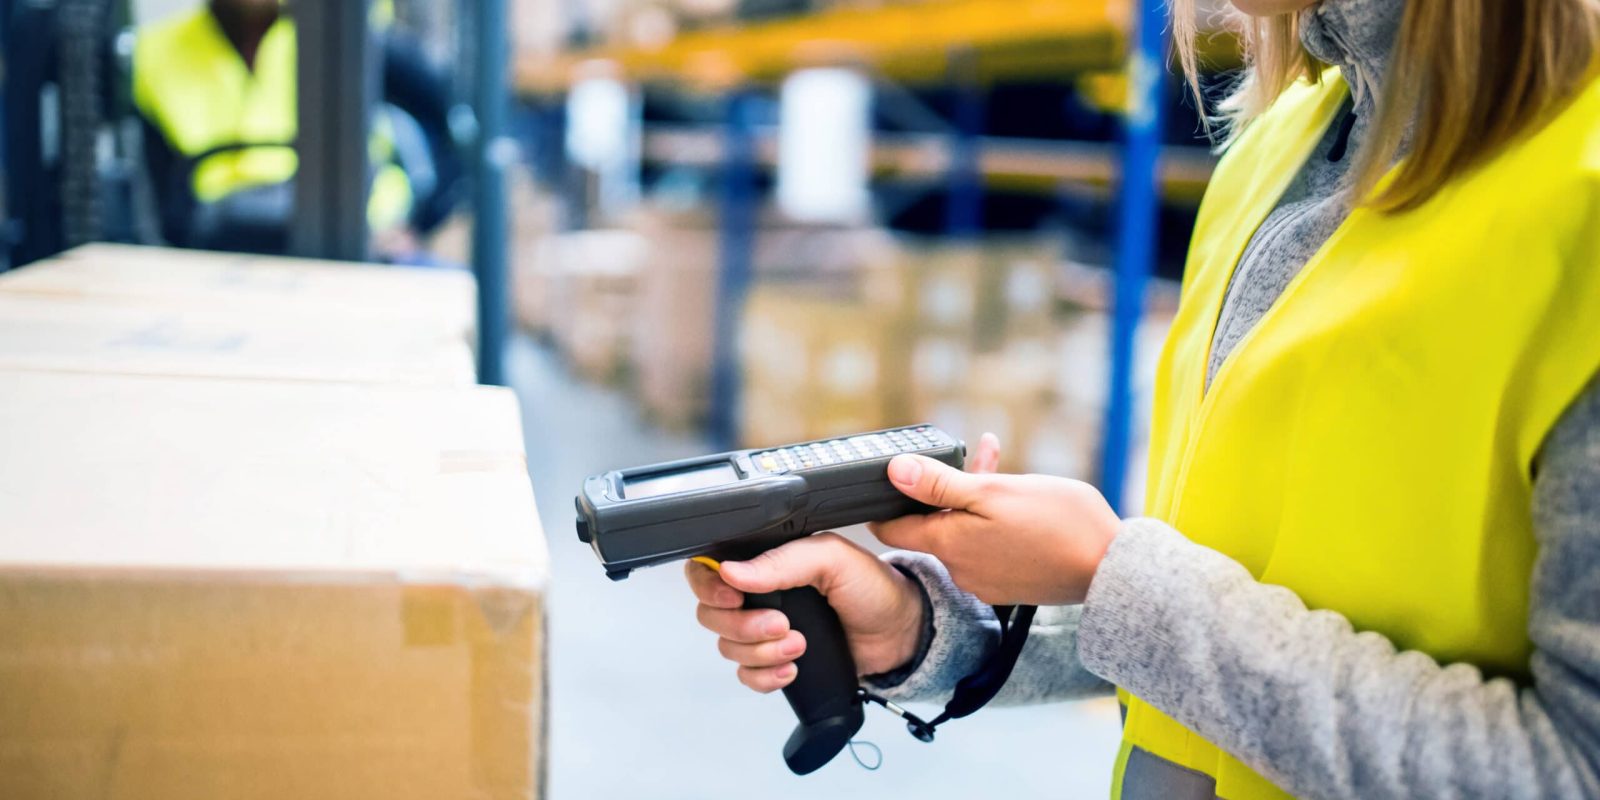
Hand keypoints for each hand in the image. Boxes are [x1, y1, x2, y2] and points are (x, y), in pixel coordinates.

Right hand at [683, 433, 1005, 693]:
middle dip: (743, 625)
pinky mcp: (775, 661)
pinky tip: (791, 670)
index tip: (732, 598)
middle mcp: (758, 593)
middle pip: (712, 614)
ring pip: (728, 647)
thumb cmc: (872, 587)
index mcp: (766, 561)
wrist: (901, 633)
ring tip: (798, 646)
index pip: (709, 569)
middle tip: (782, 626)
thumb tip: (733, 571)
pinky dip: (764, 676)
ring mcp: (764, 629)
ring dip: (760, 652)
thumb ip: (783, 561)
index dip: (710, 586)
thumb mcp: (832, 559)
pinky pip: (746, 675)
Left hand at [867, 449, 1119, 605]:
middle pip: (934, 524)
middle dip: (946, 488)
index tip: (891, 478)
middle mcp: (960, 570)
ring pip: (964, 531)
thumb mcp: (994, 492)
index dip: (887, 500)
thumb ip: (940, 484)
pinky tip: (1020, 498)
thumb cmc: (1057, 524)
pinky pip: (988, 546)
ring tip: (1000, 463)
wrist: (1112, 568)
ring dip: (975, 499)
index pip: (892, 528)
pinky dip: (994, 521)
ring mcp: (986, 581)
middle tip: (970, 455)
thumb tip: (894, 472)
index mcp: (949, 545)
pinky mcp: (1010, 584)